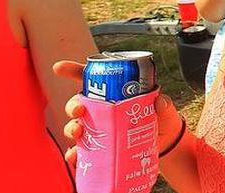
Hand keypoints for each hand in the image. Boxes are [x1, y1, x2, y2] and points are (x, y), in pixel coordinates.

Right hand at [55, 61, 183, 167]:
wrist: (166, 145)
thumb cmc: (162, 120)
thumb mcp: (165, 110)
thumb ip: (164, 105)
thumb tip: (160, 101)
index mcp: (114, 93)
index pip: (91, 79)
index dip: (73, 71)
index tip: (59, 68)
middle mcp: (102, 110)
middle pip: (78, 103)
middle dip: (72, 106)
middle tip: (79, 111)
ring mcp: (98, 129)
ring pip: (75, 126)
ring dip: (71, 129)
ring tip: (78, 133)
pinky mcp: (98, 148)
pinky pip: (80, 151)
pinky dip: (74, 154)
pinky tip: (74, 156)